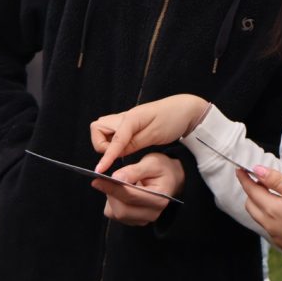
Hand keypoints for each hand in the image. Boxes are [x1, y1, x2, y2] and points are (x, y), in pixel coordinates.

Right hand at [91, 94, 208, 173]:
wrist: (184, 109)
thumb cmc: (171, 119)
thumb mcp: (154, 135)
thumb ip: (133, 144)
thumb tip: (116, 154)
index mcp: (130, 118)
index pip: (113, 140)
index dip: (106, 156)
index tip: (99, 170)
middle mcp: (123, 116)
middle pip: (97, 130)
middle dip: (103, 145)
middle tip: (121, 152)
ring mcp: (124, 119)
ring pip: (101, 130)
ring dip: (107, 142)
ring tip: (125, 148)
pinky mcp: (127, 124)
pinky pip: (111, 133)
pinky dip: (113, 141)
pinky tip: (127, 146)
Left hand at [91, 152, 184, 225]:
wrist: (171, 178)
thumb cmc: (162, 168)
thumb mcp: (151, 163)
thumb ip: (133, 171)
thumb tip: (115, 178)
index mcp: (158, 198)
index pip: (130, 196)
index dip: (112, 188)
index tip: (96, 180)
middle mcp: (152, 213)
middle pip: (122, 211)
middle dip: (110, 195)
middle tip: (105, 180)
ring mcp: (144, 219)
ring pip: (117, 214)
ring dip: (111, 199)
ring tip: (117, 184)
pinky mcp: (135, 221)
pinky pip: (116, 215)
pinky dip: (113, 203)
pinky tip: (120, 192)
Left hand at [237, 165, 281, 276]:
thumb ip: (277, 181)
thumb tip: (257, 170)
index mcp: (271, 211)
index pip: (251, 191)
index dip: (244, 179)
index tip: (240, 169)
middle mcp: (269, 226)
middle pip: (251, 205)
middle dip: (251, 190)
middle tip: (259, 179)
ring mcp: (276, 237)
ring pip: (259, 216)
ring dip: (259, 203)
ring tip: (272, 192)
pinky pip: (269, 226)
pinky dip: (269, 214)